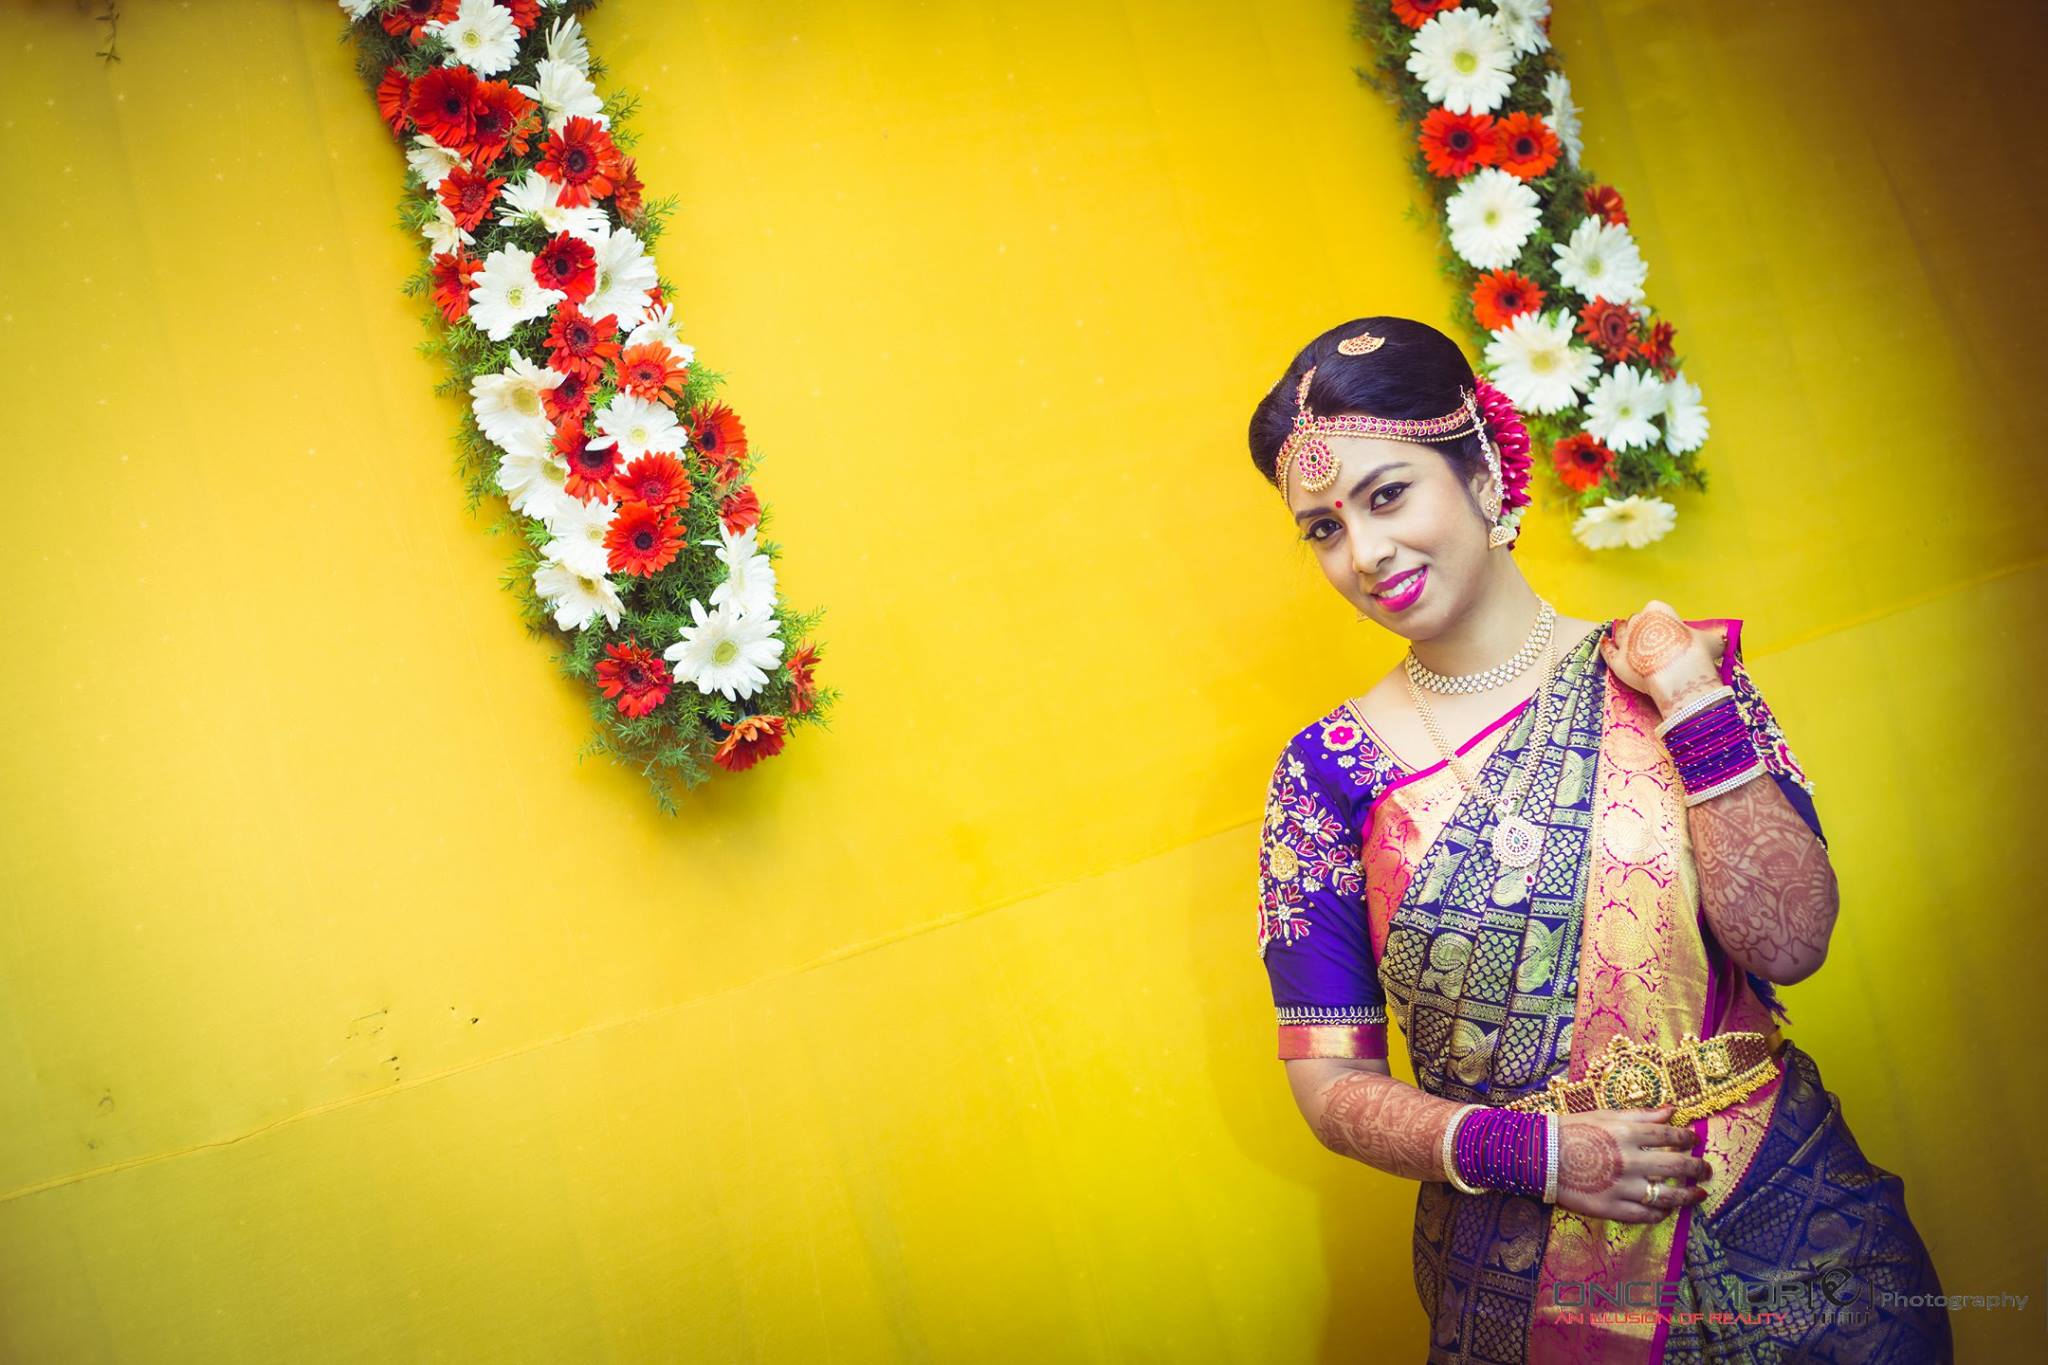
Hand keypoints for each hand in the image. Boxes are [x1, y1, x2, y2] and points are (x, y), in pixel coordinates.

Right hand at [1551, 1104, 1712, 1223]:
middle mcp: (1630, 1161)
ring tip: (1699, 1194)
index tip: (1694, 1140)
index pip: (1671, 1137)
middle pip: (1677, 1167)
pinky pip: (1645, 1215)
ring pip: (1667, 1196)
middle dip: (1698, 1168)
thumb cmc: (1572, 1129)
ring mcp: (1622, 1187)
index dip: (1688, 1139)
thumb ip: (1642, 1115)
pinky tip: (1666, 1210)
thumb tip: (1672, 1110)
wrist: (1539, 1155)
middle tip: (1706, 1170)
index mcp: (1628, 1134)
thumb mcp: (1606, 1115)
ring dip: (1688, 1196)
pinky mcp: (1611, 1208)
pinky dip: (1660, 1214)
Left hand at [1600, 601, 1724, 712]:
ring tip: (1629, 642)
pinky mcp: (1617, 659)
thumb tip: (1719, 640)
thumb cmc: (1697, 653)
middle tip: (1654, 645)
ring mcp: (1625, 639)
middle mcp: (1638, 619)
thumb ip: (1710, 637)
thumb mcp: (1711, 640)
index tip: (1669, 635)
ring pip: (1621, 632)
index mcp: (1658, 609)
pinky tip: (1606, 644)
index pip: (1657, 612)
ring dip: (1624, 635)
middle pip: (1638, 621)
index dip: (1663, 624)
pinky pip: (1607, 650)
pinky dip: (1607, 647)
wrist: (1680, 674)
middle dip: (1644, 630)